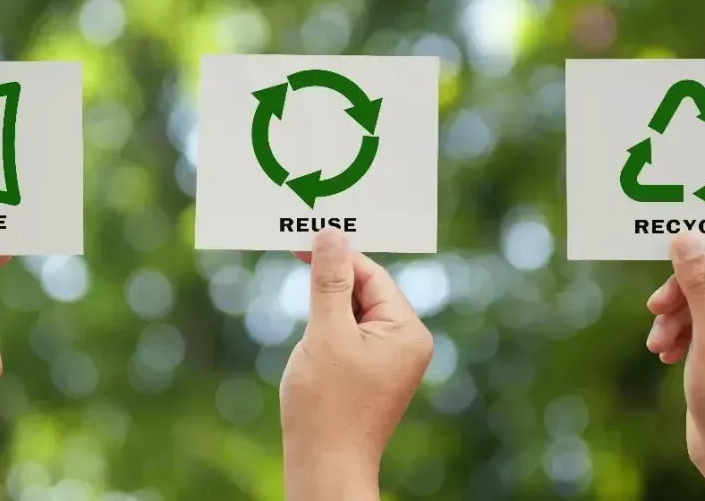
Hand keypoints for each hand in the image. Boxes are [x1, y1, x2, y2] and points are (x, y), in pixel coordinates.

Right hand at [280, 229, 433, 500]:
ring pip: (356, 313)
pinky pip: (352, 336)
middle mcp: (408, 343)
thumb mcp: (325, 333)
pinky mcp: (373, 375)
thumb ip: (329, 280)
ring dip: (328, 305)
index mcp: (408, 331)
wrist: (324, 469)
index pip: (372, 275)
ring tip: (302, 311)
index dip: (337, 256)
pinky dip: (329, 328)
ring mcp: (392, 361)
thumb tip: (332, 235)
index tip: (301, 240)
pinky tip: (310, 337)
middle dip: (332, 280)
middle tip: (295, 259)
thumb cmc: (326, 406)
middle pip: (367, 291)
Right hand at [646, 231, 704, 499]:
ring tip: (658, 345)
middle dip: (682, 299)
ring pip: (703, 306)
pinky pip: (699, 328)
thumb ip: (699, 286)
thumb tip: (687, 239)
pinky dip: (679, 337)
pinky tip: (666, 356)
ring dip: (675, 320)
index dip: (700, 265)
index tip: (665, 272)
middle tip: (655, 310)